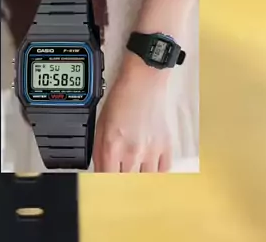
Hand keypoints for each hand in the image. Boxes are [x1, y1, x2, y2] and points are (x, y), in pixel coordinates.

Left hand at [93, 52, 171, 172]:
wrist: (144, 80)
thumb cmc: (121, 97)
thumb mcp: (101, 121)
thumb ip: (99, 149)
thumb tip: (99, 169)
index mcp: (112, 146)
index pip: (106, 179)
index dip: (104, 184)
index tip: (105, 183)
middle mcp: (132, 152)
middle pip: (126, 183)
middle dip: (122, 179)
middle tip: (121, 173)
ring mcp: (151, 151)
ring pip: (145, 181)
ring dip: (139, 177)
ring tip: (136, 168)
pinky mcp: (166, 147)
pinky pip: (163, 172)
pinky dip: (156, 172)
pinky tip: (150, 164)